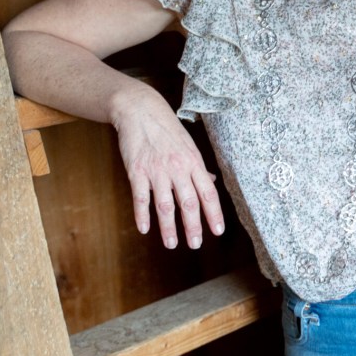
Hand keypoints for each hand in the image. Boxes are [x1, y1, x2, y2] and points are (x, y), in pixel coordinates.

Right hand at [110, 87, 224, 249]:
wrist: (141, 111)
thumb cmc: (168, 130)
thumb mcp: (189, 146)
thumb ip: (199, 167)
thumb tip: (211, 182)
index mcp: (194, 163)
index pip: (208, 193)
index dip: (214, 213)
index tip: (218, 231)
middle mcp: (178, 168)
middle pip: (189, 203)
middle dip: (193, 226)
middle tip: (195, 244)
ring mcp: (157, 171)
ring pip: (165, 205)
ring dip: (168, 227)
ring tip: (171, 244)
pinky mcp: (136, 171)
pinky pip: (141, 197)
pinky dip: (142, 215)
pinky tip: (145, 229)